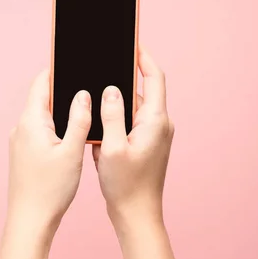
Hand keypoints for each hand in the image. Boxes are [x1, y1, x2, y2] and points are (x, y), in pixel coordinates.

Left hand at [8, 69, 90, 230]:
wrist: (30, 220)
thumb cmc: (50, 189)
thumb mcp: (72, 151)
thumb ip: (79, 120)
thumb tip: (83, 94)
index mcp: (31, 122)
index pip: (41, 84)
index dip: (57, 70)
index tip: (73, 60)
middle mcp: (21, 128)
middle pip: (42, 99)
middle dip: (64, 92)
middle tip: (87, 86)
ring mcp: (20, 142)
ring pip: (43, 118)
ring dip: (61, 113)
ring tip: (84, 112)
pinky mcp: (24, 155)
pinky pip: (41, 133)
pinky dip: (56, 129)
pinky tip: (72, 139)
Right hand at [93, 46, 173, 227]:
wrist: (136, 214)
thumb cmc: (125, 185)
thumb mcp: (111, 147)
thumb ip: (112, 113)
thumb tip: (110, 89)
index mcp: (155, 120)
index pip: (154, 78)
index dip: (144, 58)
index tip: (133, 43)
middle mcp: (160, 125)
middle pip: (142, 92)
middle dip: (122, 83)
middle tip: (102, 72)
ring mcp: (155, 136)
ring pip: (134, 110)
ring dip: (116, 109)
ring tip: (97, 115)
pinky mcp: (147, 146)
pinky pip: (131, 126)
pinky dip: (116, 125)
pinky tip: (101, 138)